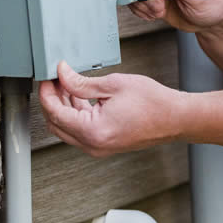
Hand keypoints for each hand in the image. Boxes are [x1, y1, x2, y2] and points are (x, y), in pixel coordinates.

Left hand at [39, 61, 185, 156]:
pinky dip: (75, 115)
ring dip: (63, 107)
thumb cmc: (153, 103)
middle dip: (52, 101)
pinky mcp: (104, 146)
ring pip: (66, 129)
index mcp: (93, 131)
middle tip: (56, 80)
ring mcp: (98, 148)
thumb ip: (81, 82)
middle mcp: (93, 145)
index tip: (48, 77)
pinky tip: (80, 97)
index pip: (55, 112)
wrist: (176, 119)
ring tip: (68, 85)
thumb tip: (62, 74)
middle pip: (56, 124)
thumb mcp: (113, 84)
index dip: (47, 92)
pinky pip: (79, 132)